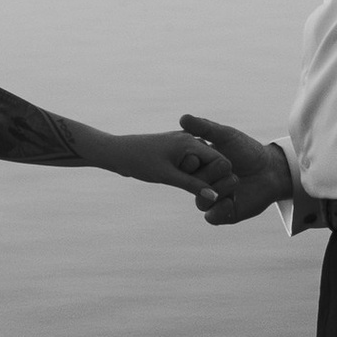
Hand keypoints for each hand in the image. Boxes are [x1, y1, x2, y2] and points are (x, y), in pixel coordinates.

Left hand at [110, 126, 225, 191]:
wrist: (116, 152)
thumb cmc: (140, 161)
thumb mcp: (167, 176)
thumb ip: (192, 186)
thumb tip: (214, 197)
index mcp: (190, 141)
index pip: (220, 160)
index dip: (220, 177)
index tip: (212, 191)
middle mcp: (189, 139)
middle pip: (212, 162)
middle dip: (208, 178)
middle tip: (197, 190)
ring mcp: (182, 143)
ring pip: (201, 163)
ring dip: (198, 177)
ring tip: (185, 186)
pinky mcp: (175, 149)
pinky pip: (191, 163)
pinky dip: (189, 174)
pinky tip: (182, 182)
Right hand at [179, 114, 293, 227]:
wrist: (270, 169)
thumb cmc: (246, 149)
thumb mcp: (225, 136)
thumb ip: (204, 128)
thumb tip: (182, 117)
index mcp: (198, 168)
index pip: (185, 169)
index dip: (190, 164)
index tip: (200, 157)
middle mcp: (202, 185)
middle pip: (193, 186)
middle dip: (210, 175)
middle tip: (229, 166)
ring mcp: (213, 200)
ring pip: (201, 202)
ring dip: (218, 190)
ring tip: (236, 180)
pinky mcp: (225, 214)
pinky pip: (212, 217)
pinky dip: (220, 210)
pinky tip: (232, 199)